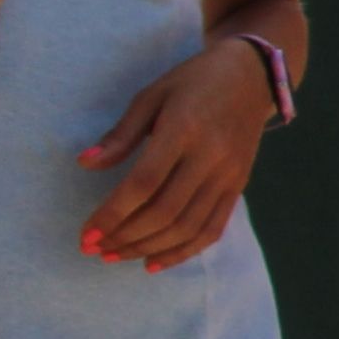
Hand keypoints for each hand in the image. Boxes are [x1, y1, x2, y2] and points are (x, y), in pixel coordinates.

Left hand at [73, 49, 272, 267]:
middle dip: (124, 237)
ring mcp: (228, 175)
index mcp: (184, 128)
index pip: (143, 183)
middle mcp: (210, 156)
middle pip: (164, 212)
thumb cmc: (193, 82)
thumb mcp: (152, 96)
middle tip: (94, 249)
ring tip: (115, 256)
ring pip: (186, 227)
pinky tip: (153, 262)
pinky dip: (182, 252)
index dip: (112, 214)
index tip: (86, 234)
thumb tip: (85, 164)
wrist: (253, 75)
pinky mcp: (238, 186)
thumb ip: (121, 135)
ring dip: (147, 248)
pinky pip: (211, 229)